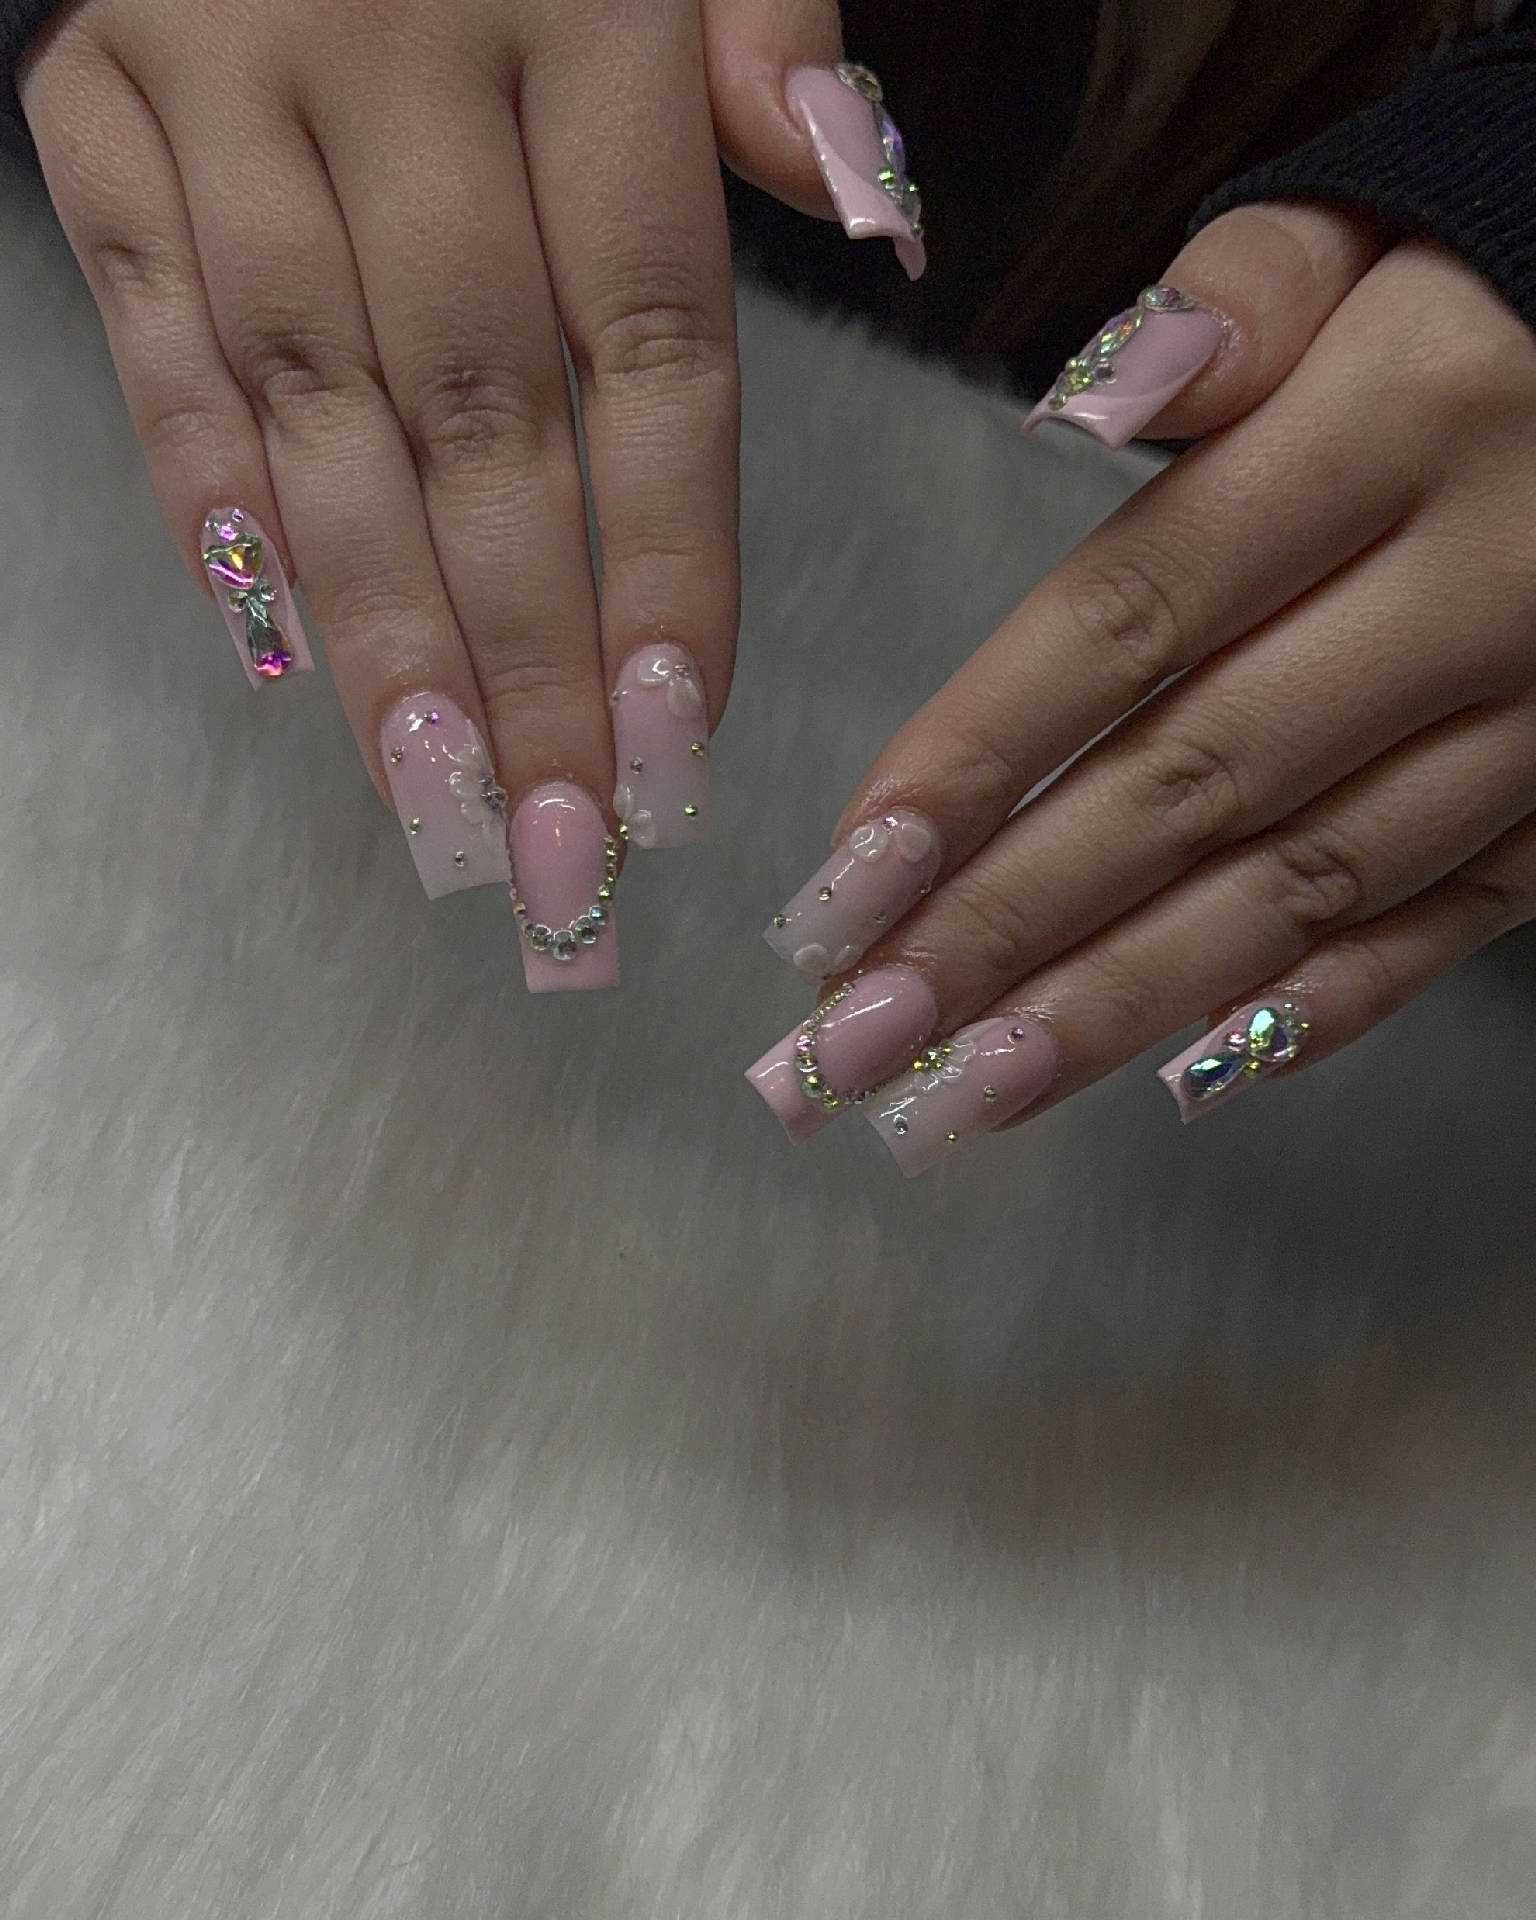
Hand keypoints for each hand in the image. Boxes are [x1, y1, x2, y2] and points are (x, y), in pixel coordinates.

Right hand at [18, 0, 916, 986]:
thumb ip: (768, 40)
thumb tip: (860, 197)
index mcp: (583, 13)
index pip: (651, 346)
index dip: (666, 559)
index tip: (678, 738)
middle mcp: (398, 55)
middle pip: (483, 416)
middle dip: (529, 654)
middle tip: (559, 848)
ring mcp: (225, 78)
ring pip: (314, 405)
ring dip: (379, 627)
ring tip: (436, 805)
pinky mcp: (92, 97)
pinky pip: (147, 326)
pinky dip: (204, 489)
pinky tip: (272, 646)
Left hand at [747, 202, 1535, 1170]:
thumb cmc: (1489, 298)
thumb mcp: (1369, 234)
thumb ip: (1233, 304)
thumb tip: (1091, 397)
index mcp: (1394, 426)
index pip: (1131, 618)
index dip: (975, 759)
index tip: (843, 880)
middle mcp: (1477, 587)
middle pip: (1190, 784)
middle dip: (1005, 927)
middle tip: (856, 1040)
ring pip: (1301, 885)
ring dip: (1118, 1005)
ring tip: (962, 1099)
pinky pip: (1452, 922)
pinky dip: (1322, 1009)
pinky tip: (1185, 1080)